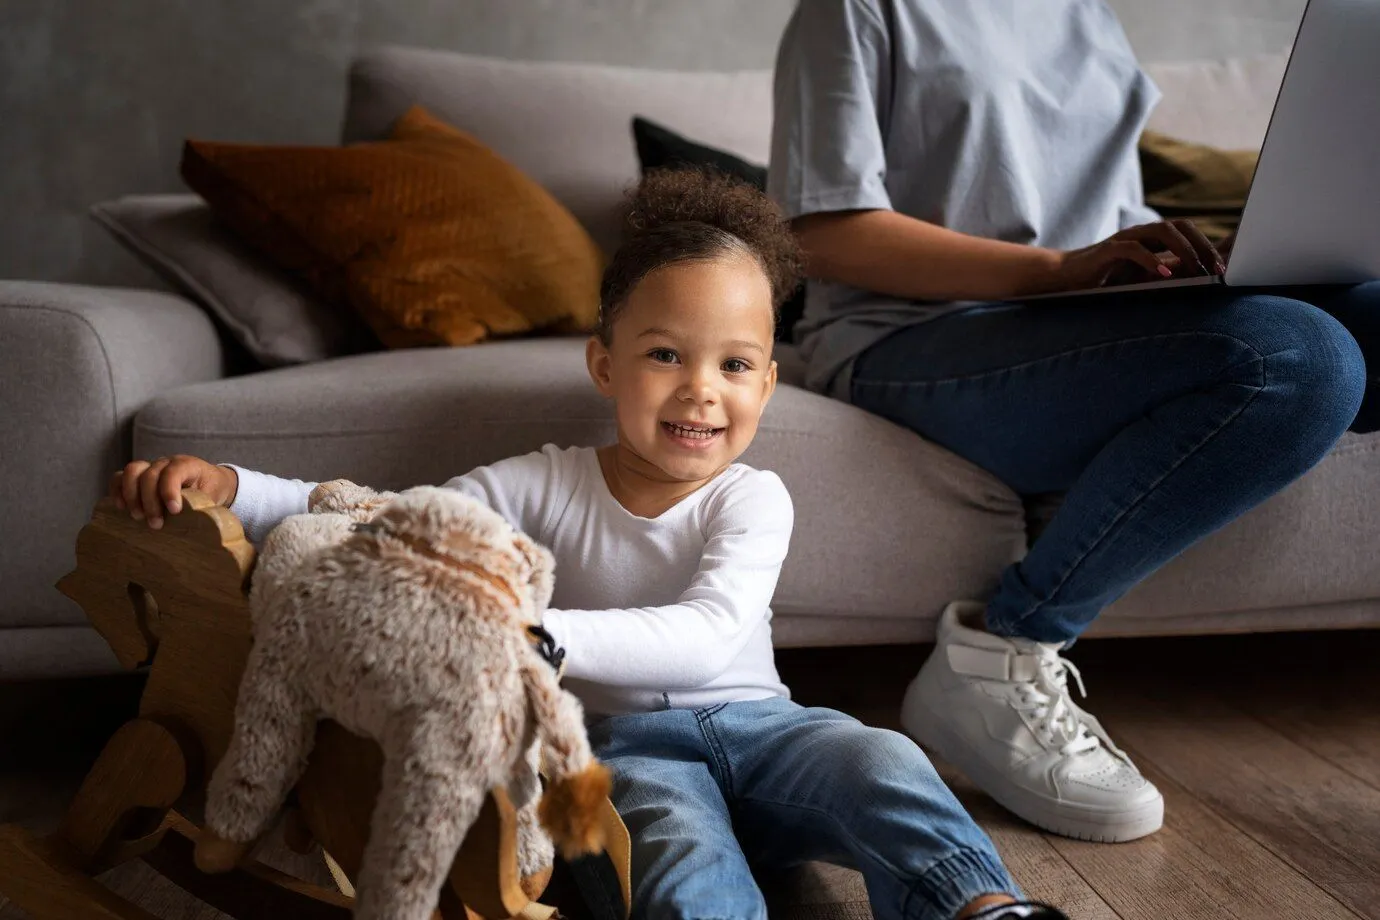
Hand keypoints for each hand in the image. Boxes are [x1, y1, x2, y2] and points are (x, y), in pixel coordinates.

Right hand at [108, 455, 237, 528]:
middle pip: (150, 474)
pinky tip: (121, 508)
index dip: (170, 491)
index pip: (173, 472)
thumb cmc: (211, 490)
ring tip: (138, 517)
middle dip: (150, 502)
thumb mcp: (212, 497)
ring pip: (132, 472)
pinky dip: (117, 491)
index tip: (174, 511)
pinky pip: (120, 477)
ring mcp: (150, 467)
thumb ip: (202, 505)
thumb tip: (194, 522)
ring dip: (131, 496)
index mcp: (187, 465)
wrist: (209, 482)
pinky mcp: (138, 476)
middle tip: (155, 524)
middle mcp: (166, 463)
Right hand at [1049, 220, 1227, 292]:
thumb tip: (1195, 279)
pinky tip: (1164, 276)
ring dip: (1184, 250)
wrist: (1064, 278)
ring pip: (1163, 231)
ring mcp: (1125, 239)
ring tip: (1197, 270)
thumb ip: (1163, 273)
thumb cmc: (1102, 280)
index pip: (1186, 231)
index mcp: (1150, 239)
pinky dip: (1152, 261)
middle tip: (1216, 269)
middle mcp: (1141, 233)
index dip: (1207, 246)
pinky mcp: (1108, 250)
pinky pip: (1134, 249)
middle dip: (1202, 246)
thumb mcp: (1139, 277)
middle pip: (1180, 226)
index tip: (1223, 268)